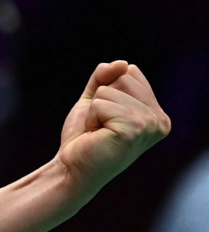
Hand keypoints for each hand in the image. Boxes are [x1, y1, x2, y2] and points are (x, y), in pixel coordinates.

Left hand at [58, 61, 170, 199]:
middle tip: (100, 125)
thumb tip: (122, 63)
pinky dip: (91, 117)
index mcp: (156, 112)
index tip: (105, 116)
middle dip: (101, 99)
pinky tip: (97, 136)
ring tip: (99, 132)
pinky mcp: (133, 130)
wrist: (72, 167)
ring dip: (94, 111)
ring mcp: (149, 125)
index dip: (107, 90)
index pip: (130, 72)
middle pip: (122, 77)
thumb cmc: (85, 137)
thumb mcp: (94, 99)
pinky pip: (101, 103)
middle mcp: (159, 119)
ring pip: (108, 90)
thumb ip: (105, 77)